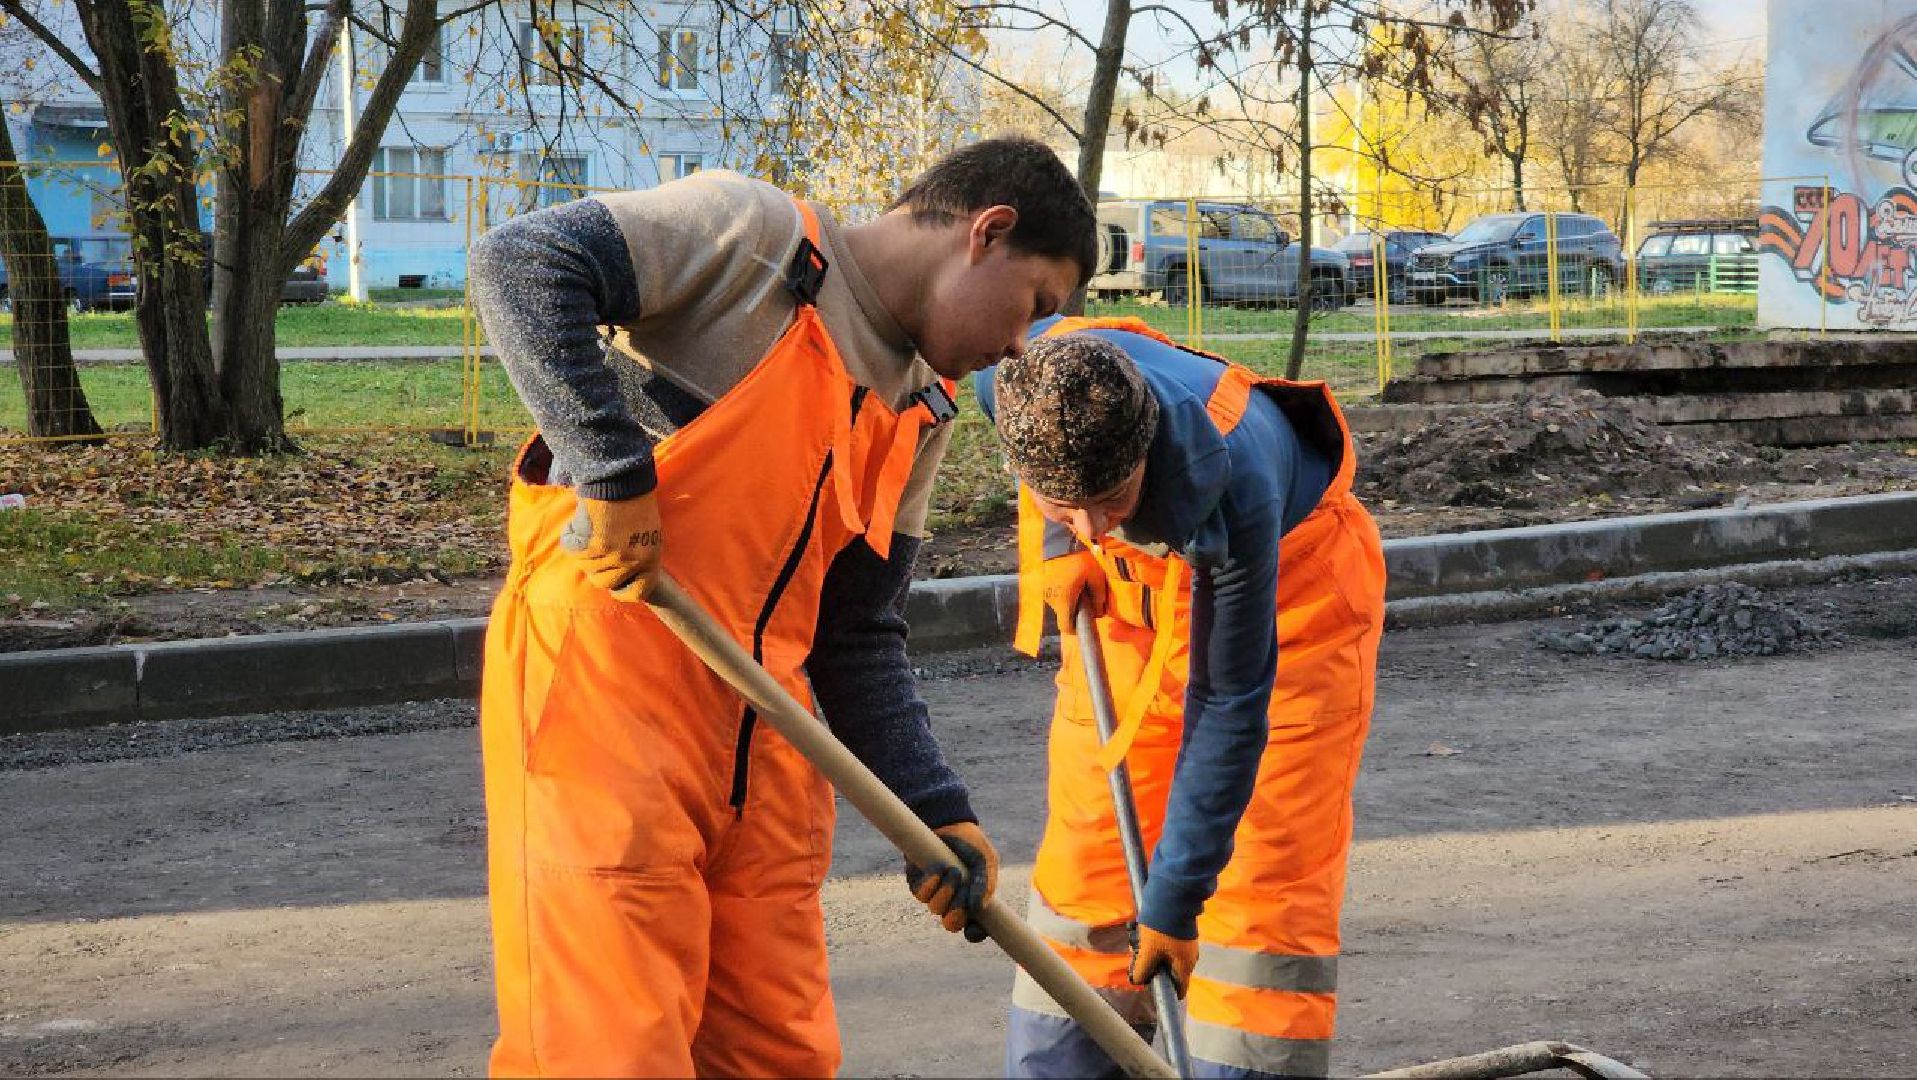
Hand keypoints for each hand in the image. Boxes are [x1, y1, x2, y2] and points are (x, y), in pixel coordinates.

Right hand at [561, 492, 662, 601]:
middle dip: (598, 569)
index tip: (616, 586)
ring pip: (586, 567)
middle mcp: (630, 560)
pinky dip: (572, 538)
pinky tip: (580, 525)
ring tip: (591, 530)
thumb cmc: (637, 501)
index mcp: (650, 558)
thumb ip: (638, 554)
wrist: (620, 479)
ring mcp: (609, 555)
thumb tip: (623, 574)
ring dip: (584, 552)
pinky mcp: (589, 546)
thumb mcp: (648, 532)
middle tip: (597, 551)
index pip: (639, 591)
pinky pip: (573, 551)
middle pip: (605, 582)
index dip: (625, 591)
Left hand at [904, 821, 1000, 942]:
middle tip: (963, 899)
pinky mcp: (917, 882)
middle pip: (951, 924)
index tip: (976, 928)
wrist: (948, 821)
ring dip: (946, 892)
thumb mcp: (985, 861)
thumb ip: (985, 884)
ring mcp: (935, 893)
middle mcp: (952, 900)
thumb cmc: (970, 842)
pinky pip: (921, 894)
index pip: (973, 927)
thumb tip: (978, 907)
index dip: (974, 933)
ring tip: (952, 871)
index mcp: (972, 899)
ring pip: (936, 909)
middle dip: (957, 915)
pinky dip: (931, 884)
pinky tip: (938, 869)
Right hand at [1042, 550, 1107, 629]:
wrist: (1058, 537)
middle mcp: (1050, 599)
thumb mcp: (1095, 575)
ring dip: (1068, 597)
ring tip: (1077, 581)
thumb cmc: (1078, 557)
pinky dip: (1061, 588)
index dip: (1077, 628)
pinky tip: (1068, 574)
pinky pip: (1053, 591)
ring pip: (1058, 601)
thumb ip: (1098, 596)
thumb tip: (1099, 612)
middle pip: (1063, 613)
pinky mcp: (1040, 580)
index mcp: (1063, 601)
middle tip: (1086, 594)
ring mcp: (1043, 589)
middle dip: (1075, 608)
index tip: (1086, 620)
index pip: (1066, 627)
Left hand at [1129, 924, 1198, 997]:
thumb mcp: (1148, 951)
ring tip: (1136, 940)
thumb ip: (1142, 969)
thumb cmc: (1162, 927)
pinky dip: (1153, 940)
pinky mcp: (1179, 931)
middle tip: (1136, 955)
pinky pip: (1164, 942)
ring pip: (1163, 955)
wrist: (1172, 895)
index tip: (1150, 984)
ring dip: (1149, 951)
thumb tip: (1137, 980)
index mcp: (1185, 965)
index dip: (1164, 990)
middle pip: (1167, 970)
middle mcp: (1189, 956)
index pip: (1179, 989)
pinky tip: (1141, 931)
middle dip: (1149, 965)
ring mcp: (1185, 943)